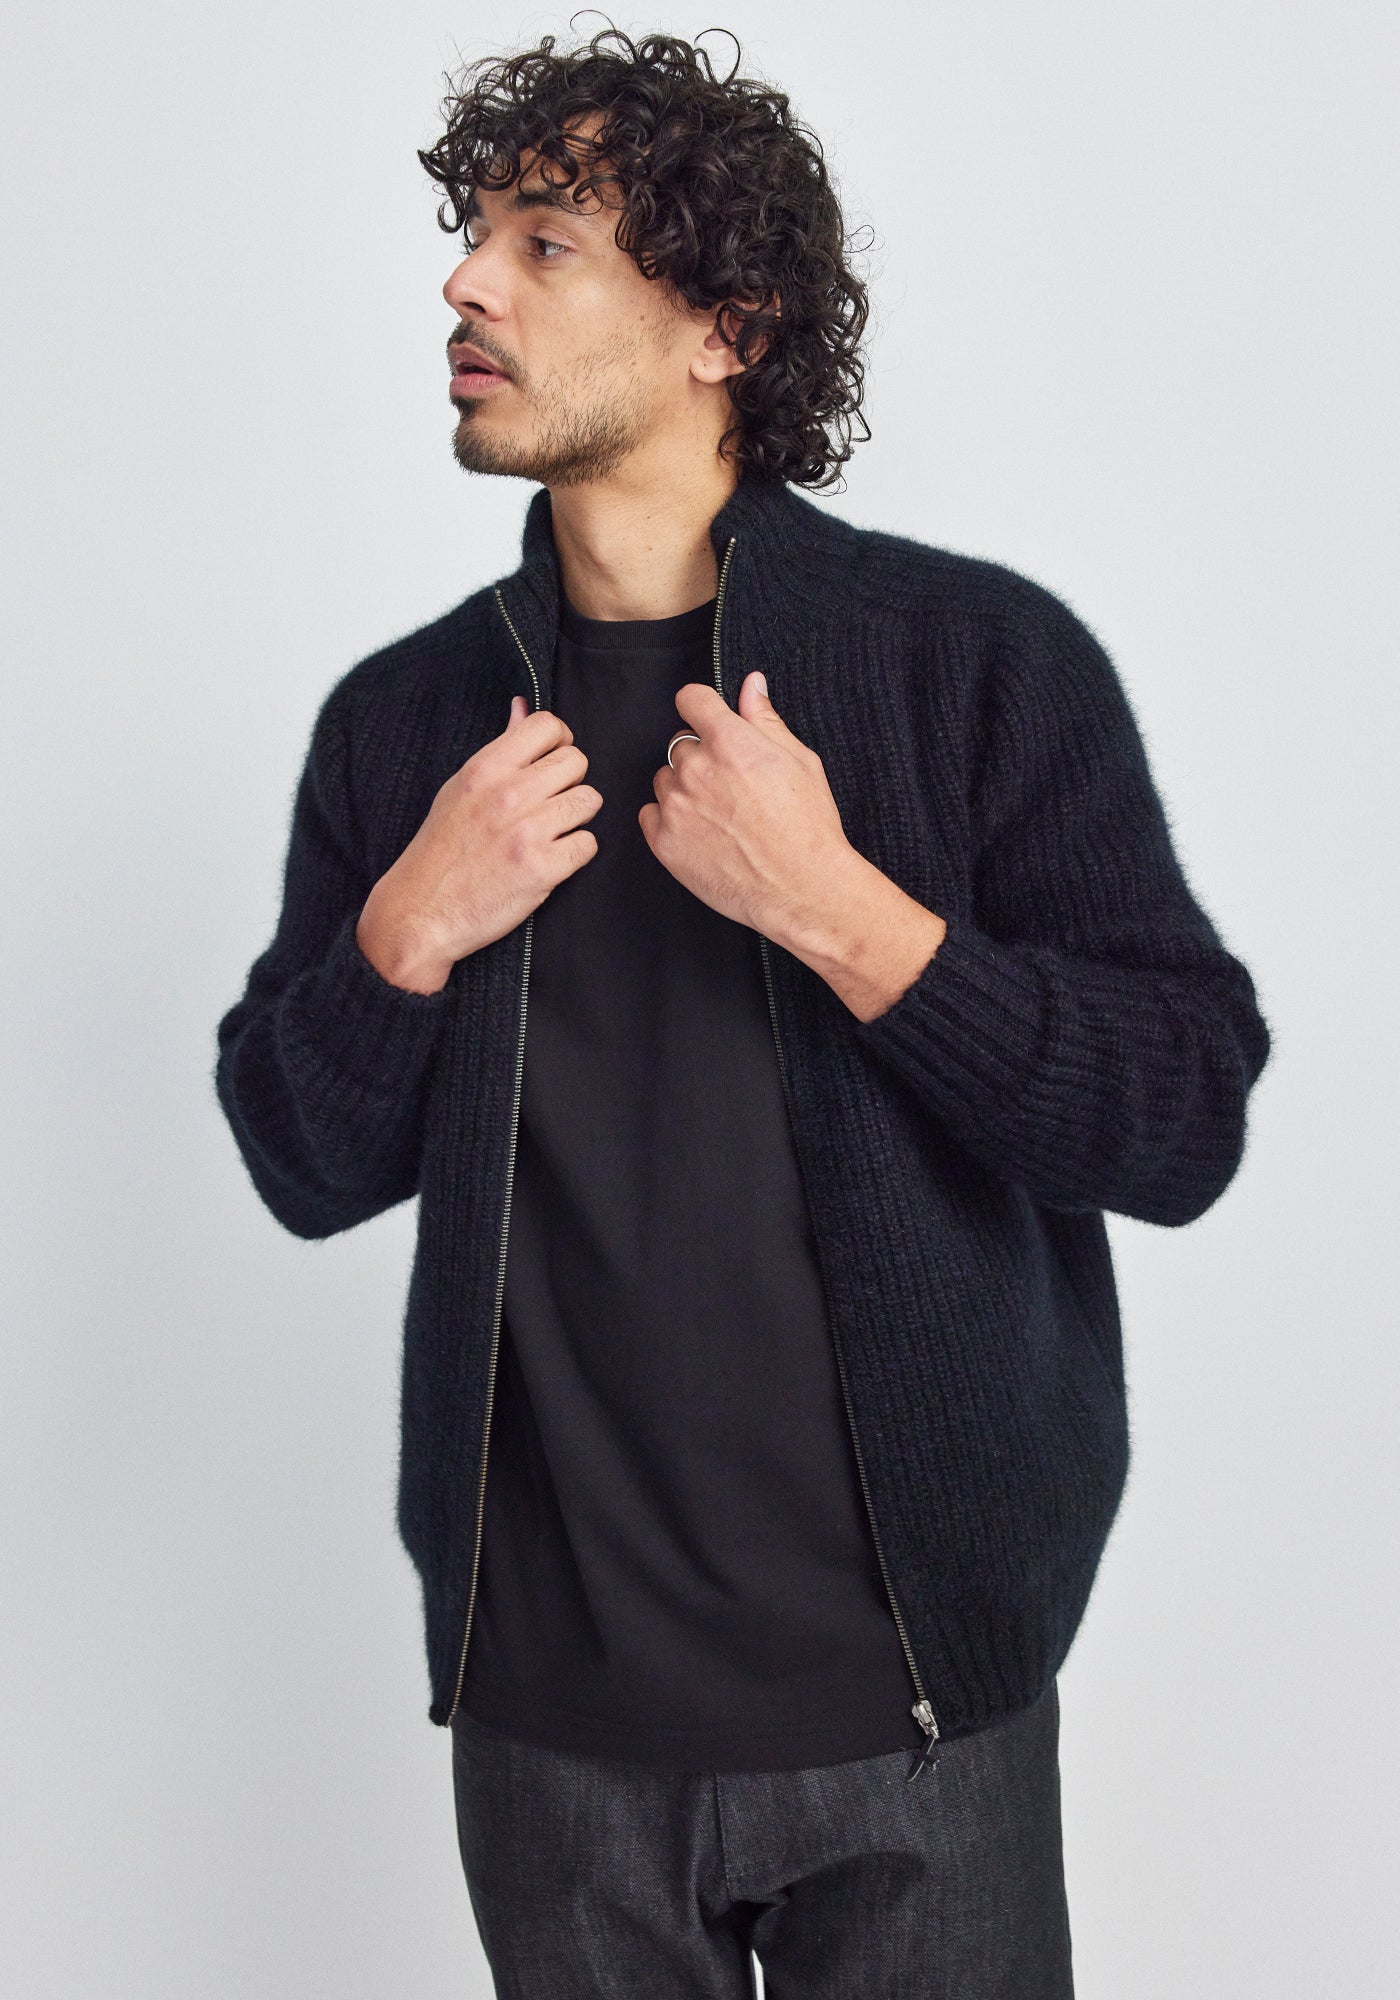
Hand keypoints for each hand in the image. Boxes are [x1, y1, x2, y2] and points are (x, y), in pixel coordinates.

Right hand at [356, 695, 601, 992]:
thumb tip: (522, 705)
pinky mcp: (542, 869)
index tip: (551, 764)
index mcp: (485, 768)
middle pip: (577, 762)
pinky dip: (575, 853)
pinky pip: (588, 844)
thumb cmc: (441, 849)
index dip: (559, 743)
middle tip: (549, 805)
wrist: (421, 912)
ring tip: (550, 833)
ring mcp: (527, 832)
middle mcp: (508, 794)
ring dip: (576, 818)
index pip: (548, 725)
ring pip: (589, 801)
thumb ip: (500, 747)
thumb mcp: (461, 788)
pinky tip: (551, 859)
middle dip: (570, 782)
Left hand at [638, 671, 855, 945]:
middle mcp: (696, 769)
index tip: (707, 721)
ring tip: (719, 816)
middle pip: (680, 745)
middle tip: (731, 787)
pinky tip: (701, 834)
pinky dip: (669, 820)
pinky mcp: (664, 841)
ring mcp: (676, 806)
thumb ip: (765, 720)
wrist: (802, 888)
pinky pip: (650, 814)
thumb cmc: (808, 826)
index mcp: (729, 741)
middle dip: (701, 759)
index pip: (691, 699)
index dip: (701, 708)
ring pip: (665, 780)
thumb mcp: (799, 761)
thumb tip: (751, 684)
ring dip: (684, 790)